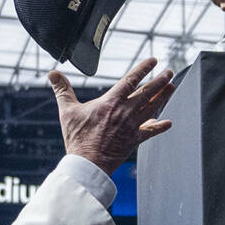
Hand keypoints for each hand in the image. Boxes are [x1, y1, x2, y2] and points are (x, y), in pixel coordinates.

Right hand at [49, 58, 173, 175]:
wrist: (87, 164)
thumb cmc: (77, 139)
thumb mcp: (67, 111)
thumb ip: (62, 90)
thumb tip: (53, 74)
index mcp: (110, 102)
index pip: (130, 80)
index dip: (143, 69)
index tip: (153, 61)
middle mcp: (124, 112)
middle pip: (147, 92)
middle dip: (160, 80)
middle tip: (169, 72)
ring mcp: (131, 127)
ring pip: (152, 108)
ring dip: (163, 97)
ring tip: (172, 87)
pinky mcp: (134, 141)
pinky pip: (150, 132)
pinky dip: (159, 127)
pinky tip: (168, 123)